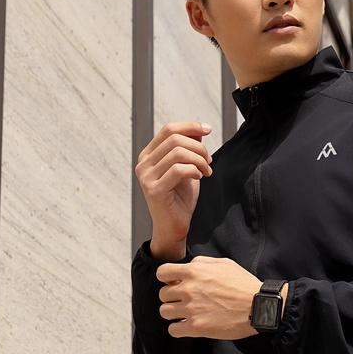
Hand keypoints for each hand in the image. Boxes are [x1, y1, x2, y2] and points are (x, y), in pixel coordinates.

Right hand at [134, 120, 213, 249]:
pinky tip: (200, 177)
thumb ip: (188, 150)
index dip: (190, 126)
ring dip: (199, 160)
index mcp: (148, 156)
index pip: (168, 130)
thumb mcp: (186, 168)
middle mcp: (143, 164)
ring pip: (178, 153)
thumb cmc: (180, 199)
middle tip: (209, 161)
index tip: (208, 129)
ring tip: (206, 171)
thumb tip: (198, 130)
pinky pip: (178, 170)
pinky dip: (194, 170)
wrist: (174, 227)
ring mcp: (146, 177)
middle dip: (198, 147)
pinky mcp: (154, 190)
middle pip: (174, 139)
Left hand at [155, 256, 286, 339]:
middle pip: (162, 294)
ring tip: (185, 314)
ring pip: (164, 312)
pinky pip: (173, 330)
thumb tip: (189, 265)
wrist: (258, 306)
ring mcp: (191, 309)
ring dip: (173, 313)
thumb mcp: (224, 263)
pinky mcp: (196, 327)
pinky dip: (178, 328)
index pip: (162, 272)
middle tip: (183, 300)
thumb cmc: (244, 285)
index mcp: (194, 272)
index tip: (174, 283)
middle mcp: (188, 289)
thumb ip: (202, 262)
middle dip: (172, 297)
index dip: (167, 278)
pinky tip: (187, 326)